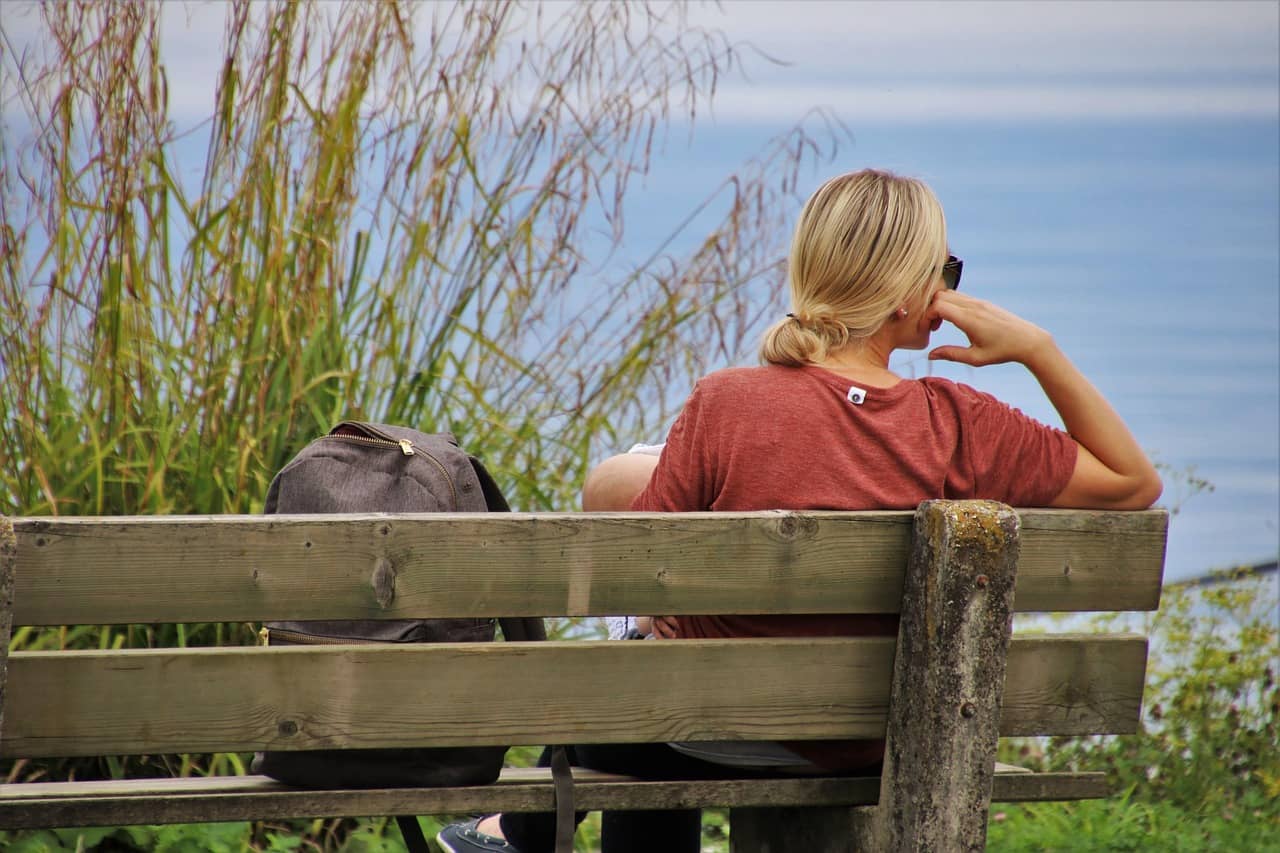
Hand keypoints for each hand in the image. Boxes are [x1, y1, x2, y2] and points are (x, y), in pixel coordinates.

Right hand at [926, 291, 1053, 366]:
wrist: (1028, 340)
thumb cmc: (1002, 351)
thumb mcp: (975, 358)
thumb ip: (951, 354)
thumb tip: (930, 355)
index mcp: (969, 319)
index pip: (937, 306)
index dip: (926, 317)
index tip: (926, 332)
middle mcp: (973, 306)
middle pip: (940, 296)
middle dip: (930, 310)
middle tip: (932, 328)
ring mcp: (979, 302)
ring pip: (949, 293)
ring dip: (939, 306)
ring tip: (940, 325)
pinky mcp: (983, 302)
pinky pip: (960, 296)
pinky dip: (950, 304)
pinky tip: (953, 320)